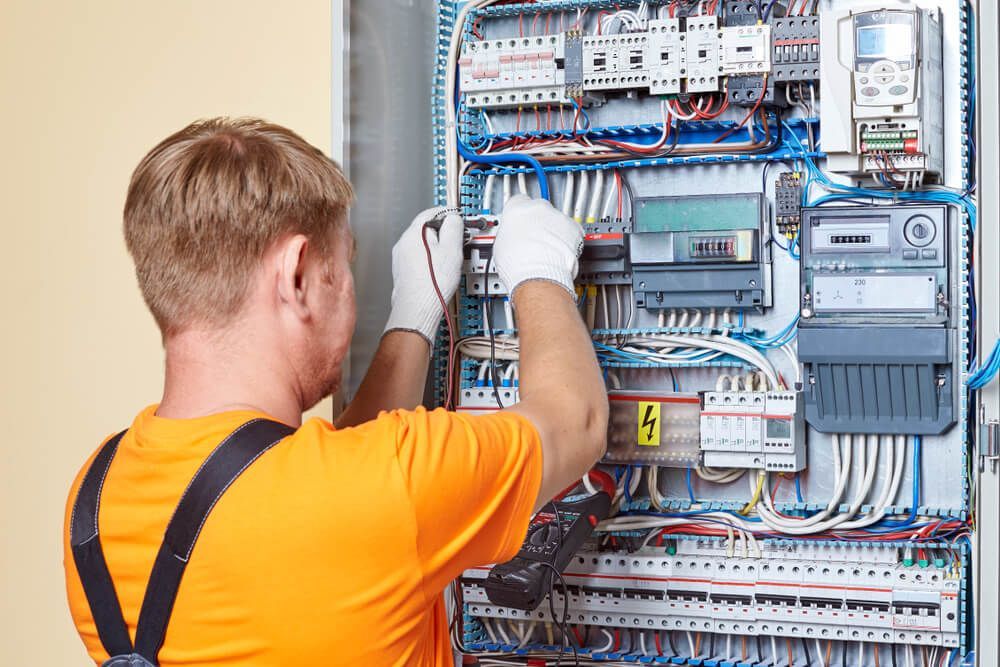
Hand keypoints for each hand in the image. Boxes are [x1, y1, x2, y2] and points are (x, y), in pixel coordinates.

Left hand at [384, 207, 463, 342]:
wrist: (417, 308)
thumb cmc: (432, 283)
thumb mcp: (452, 249)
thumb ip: (454, 227)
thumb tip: (454, 218)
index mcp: (414, 233)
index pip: (432, 212)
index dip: (448, 214)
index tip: (458, 219)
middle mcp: (403, 243)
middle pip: (426, 228)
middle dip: (443, 233)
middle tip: (458, 242)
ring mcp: (401, 258)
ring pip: (422, 245)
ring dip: (436, 248)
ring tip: (449, 261)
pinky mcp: (402, 271)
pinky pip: (418, 258)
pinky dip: (429, 261)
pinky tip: (437, 272)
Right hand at [494, 195, 582, 298]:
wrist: (538, 276)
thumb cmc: (518, 265)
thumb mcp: (501, 245)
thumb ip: (509, 233)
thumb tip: (511, 237)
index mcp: (516, 208)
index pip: (518, 202)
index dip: (520, 215)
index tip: (521, 222)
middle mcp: (538, 208)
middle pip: (539, 209)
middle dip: (538, 222)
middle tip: (534, 239)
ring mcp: (557, 217)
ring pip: (557, 220)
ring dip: (553, 232)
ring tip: (547, 250)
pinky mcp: (574, 228)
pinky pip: (572, 230)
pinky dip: (568, 240)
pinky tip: (560, 252)